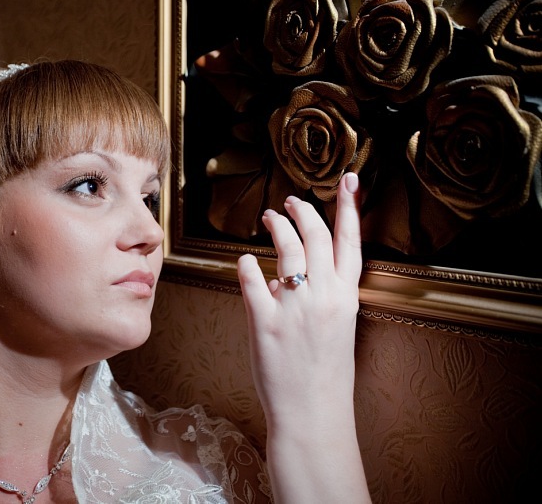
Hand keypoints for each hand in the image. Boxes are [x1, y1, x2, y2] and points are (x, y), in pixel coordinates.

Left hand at [237, 172, 368, 501]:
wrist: (312, 413)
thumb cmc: (326, 374)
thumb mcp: (338, 329)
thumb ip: (326, 296)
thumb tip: (300, 272)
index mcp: (346, 298)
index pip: (351, 242)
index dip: (349, 208)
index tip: (348, 180)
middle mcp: (323, 297)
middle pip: (316, 236)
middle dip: (303, 211)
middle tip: (290, 201)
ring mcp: (293, 308)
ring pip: (286, 248)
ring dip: (277, 226)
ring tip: (269, 217)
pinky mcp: (263, 321)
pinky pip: (252, 279)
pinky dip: (247, 264)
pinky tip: (244, 260)